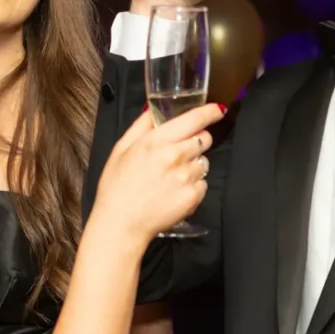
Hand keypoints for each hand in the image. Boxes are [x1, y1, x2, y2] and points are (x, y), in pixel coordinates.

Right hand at [90, 103, 224, 242]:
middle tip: (179, 153)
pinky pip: (203, 184)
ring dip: (193, 165)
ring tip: (172, 178)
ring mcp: (186, 177)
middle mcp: (174, 156)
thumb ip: (141, 126)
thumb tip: (154, 110)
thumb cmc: (117, 187)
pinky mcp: (192, 196)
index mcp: (156, 141)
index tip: (217, 110)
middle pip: (204, 139)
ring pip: (204, 162)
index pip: (193, 120)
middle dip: (196, 142)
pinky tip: (174, 192)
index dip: (209, 112)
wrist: (121, 224)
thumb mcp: (121, 149)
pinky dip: (193, 186)